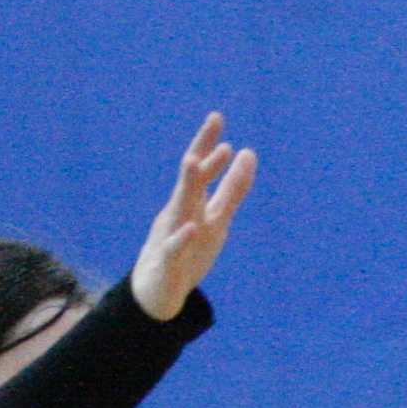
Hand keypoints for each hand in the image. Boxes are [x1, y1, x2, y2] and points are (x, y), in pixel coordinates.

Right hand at [132, 112, 258, 321]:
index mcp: (191, 203)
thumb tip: (248, 152)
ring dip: (188, 186)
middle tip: (215, 135)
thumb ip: (232, 189)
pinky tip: (193, 227)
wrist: (157, 290)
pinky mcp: (169, 263)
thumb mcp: (215, 217)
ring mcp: (172, 236)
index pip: (199, 170)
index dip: (207, 144)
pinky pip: (175, 249)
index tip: (217, 117)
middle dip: (201, 158)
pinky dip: (183, 238)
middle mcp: (180, 214)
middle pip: (190, 183)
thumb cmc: (188, 249)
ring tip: (194, 162)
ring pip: (180, 209)